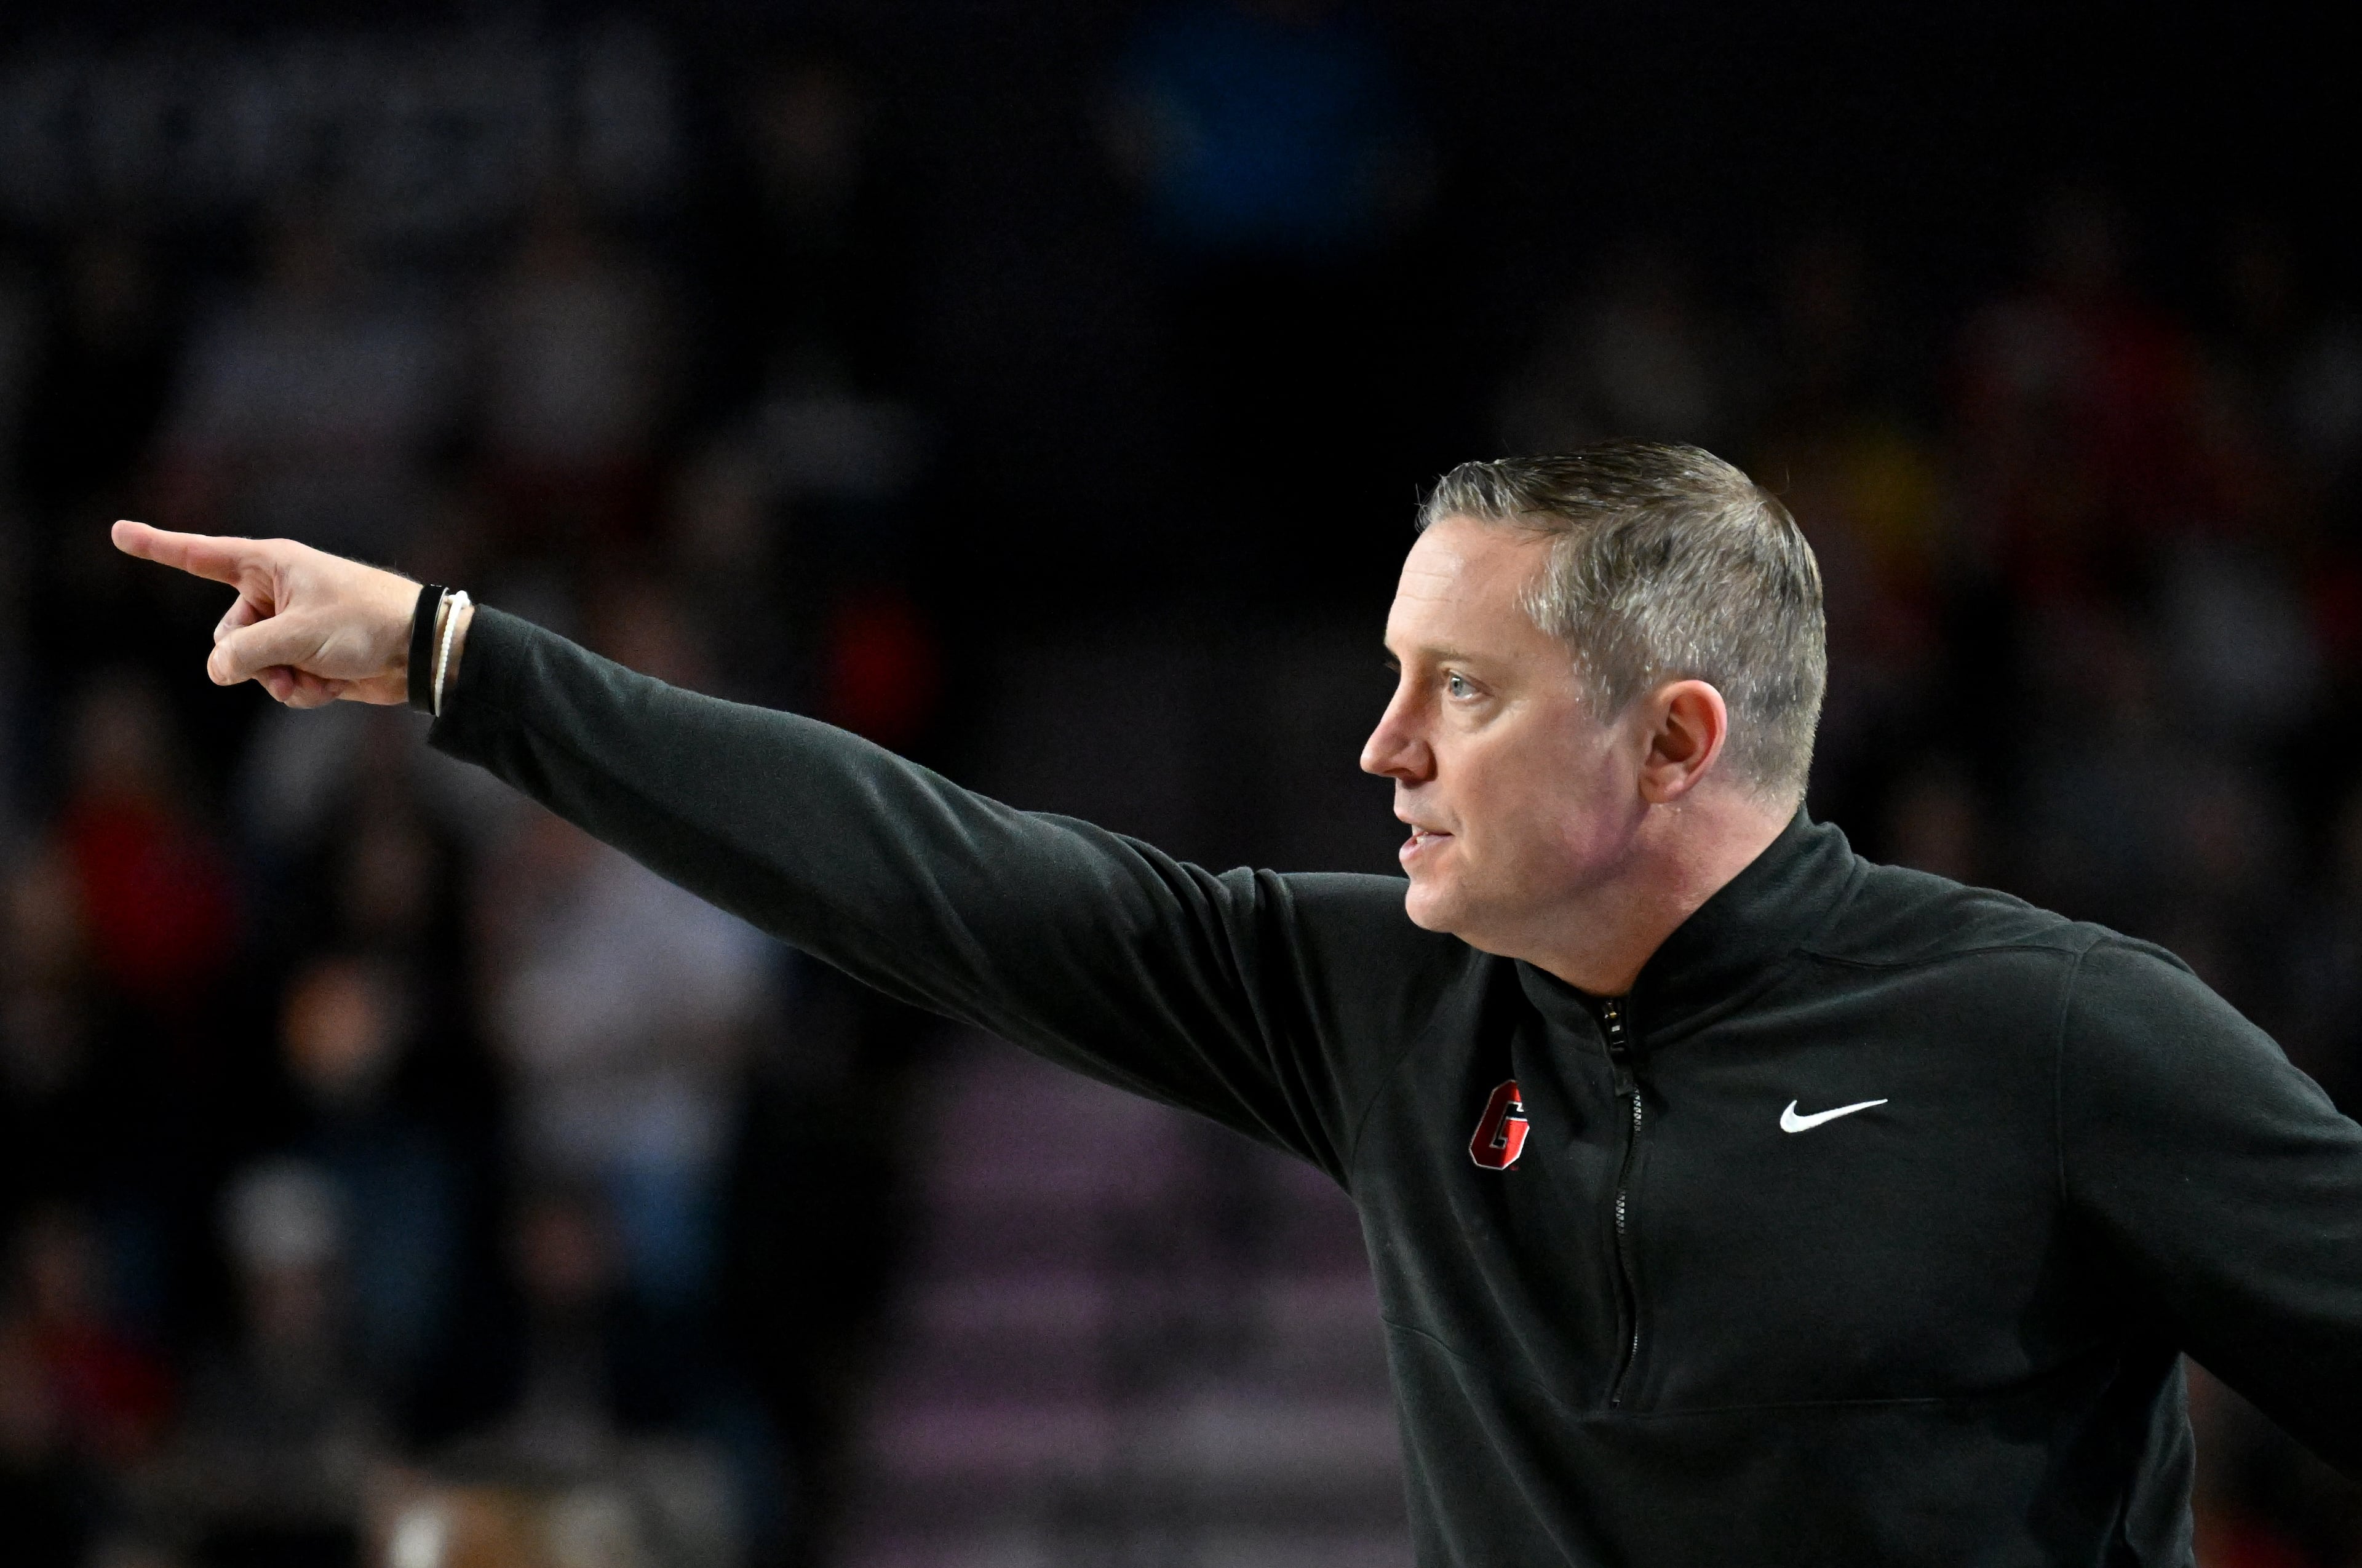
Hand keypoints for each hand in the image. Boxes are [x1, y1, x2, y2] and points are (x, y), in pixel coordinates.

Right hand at [110, 521, 424, 707]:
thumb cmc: (366, 622)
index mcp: (270, 566)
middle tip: (288, 662)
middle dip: (250, 659)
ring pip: (253, 666)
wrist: (422, 650)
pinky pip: (283, 682)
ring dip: (280, 681)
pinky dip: (304, 691)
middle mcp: (276, 593)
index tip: (118, 531)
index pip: (200, 555)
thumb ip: (247, 652)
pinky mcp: (310, 657)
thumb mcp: (299, 635)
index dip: (158, 546)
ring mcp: (292, 627)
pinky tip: (332, 687)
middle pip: (227, 635)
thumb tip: (216, 670)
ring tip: (315, 677)